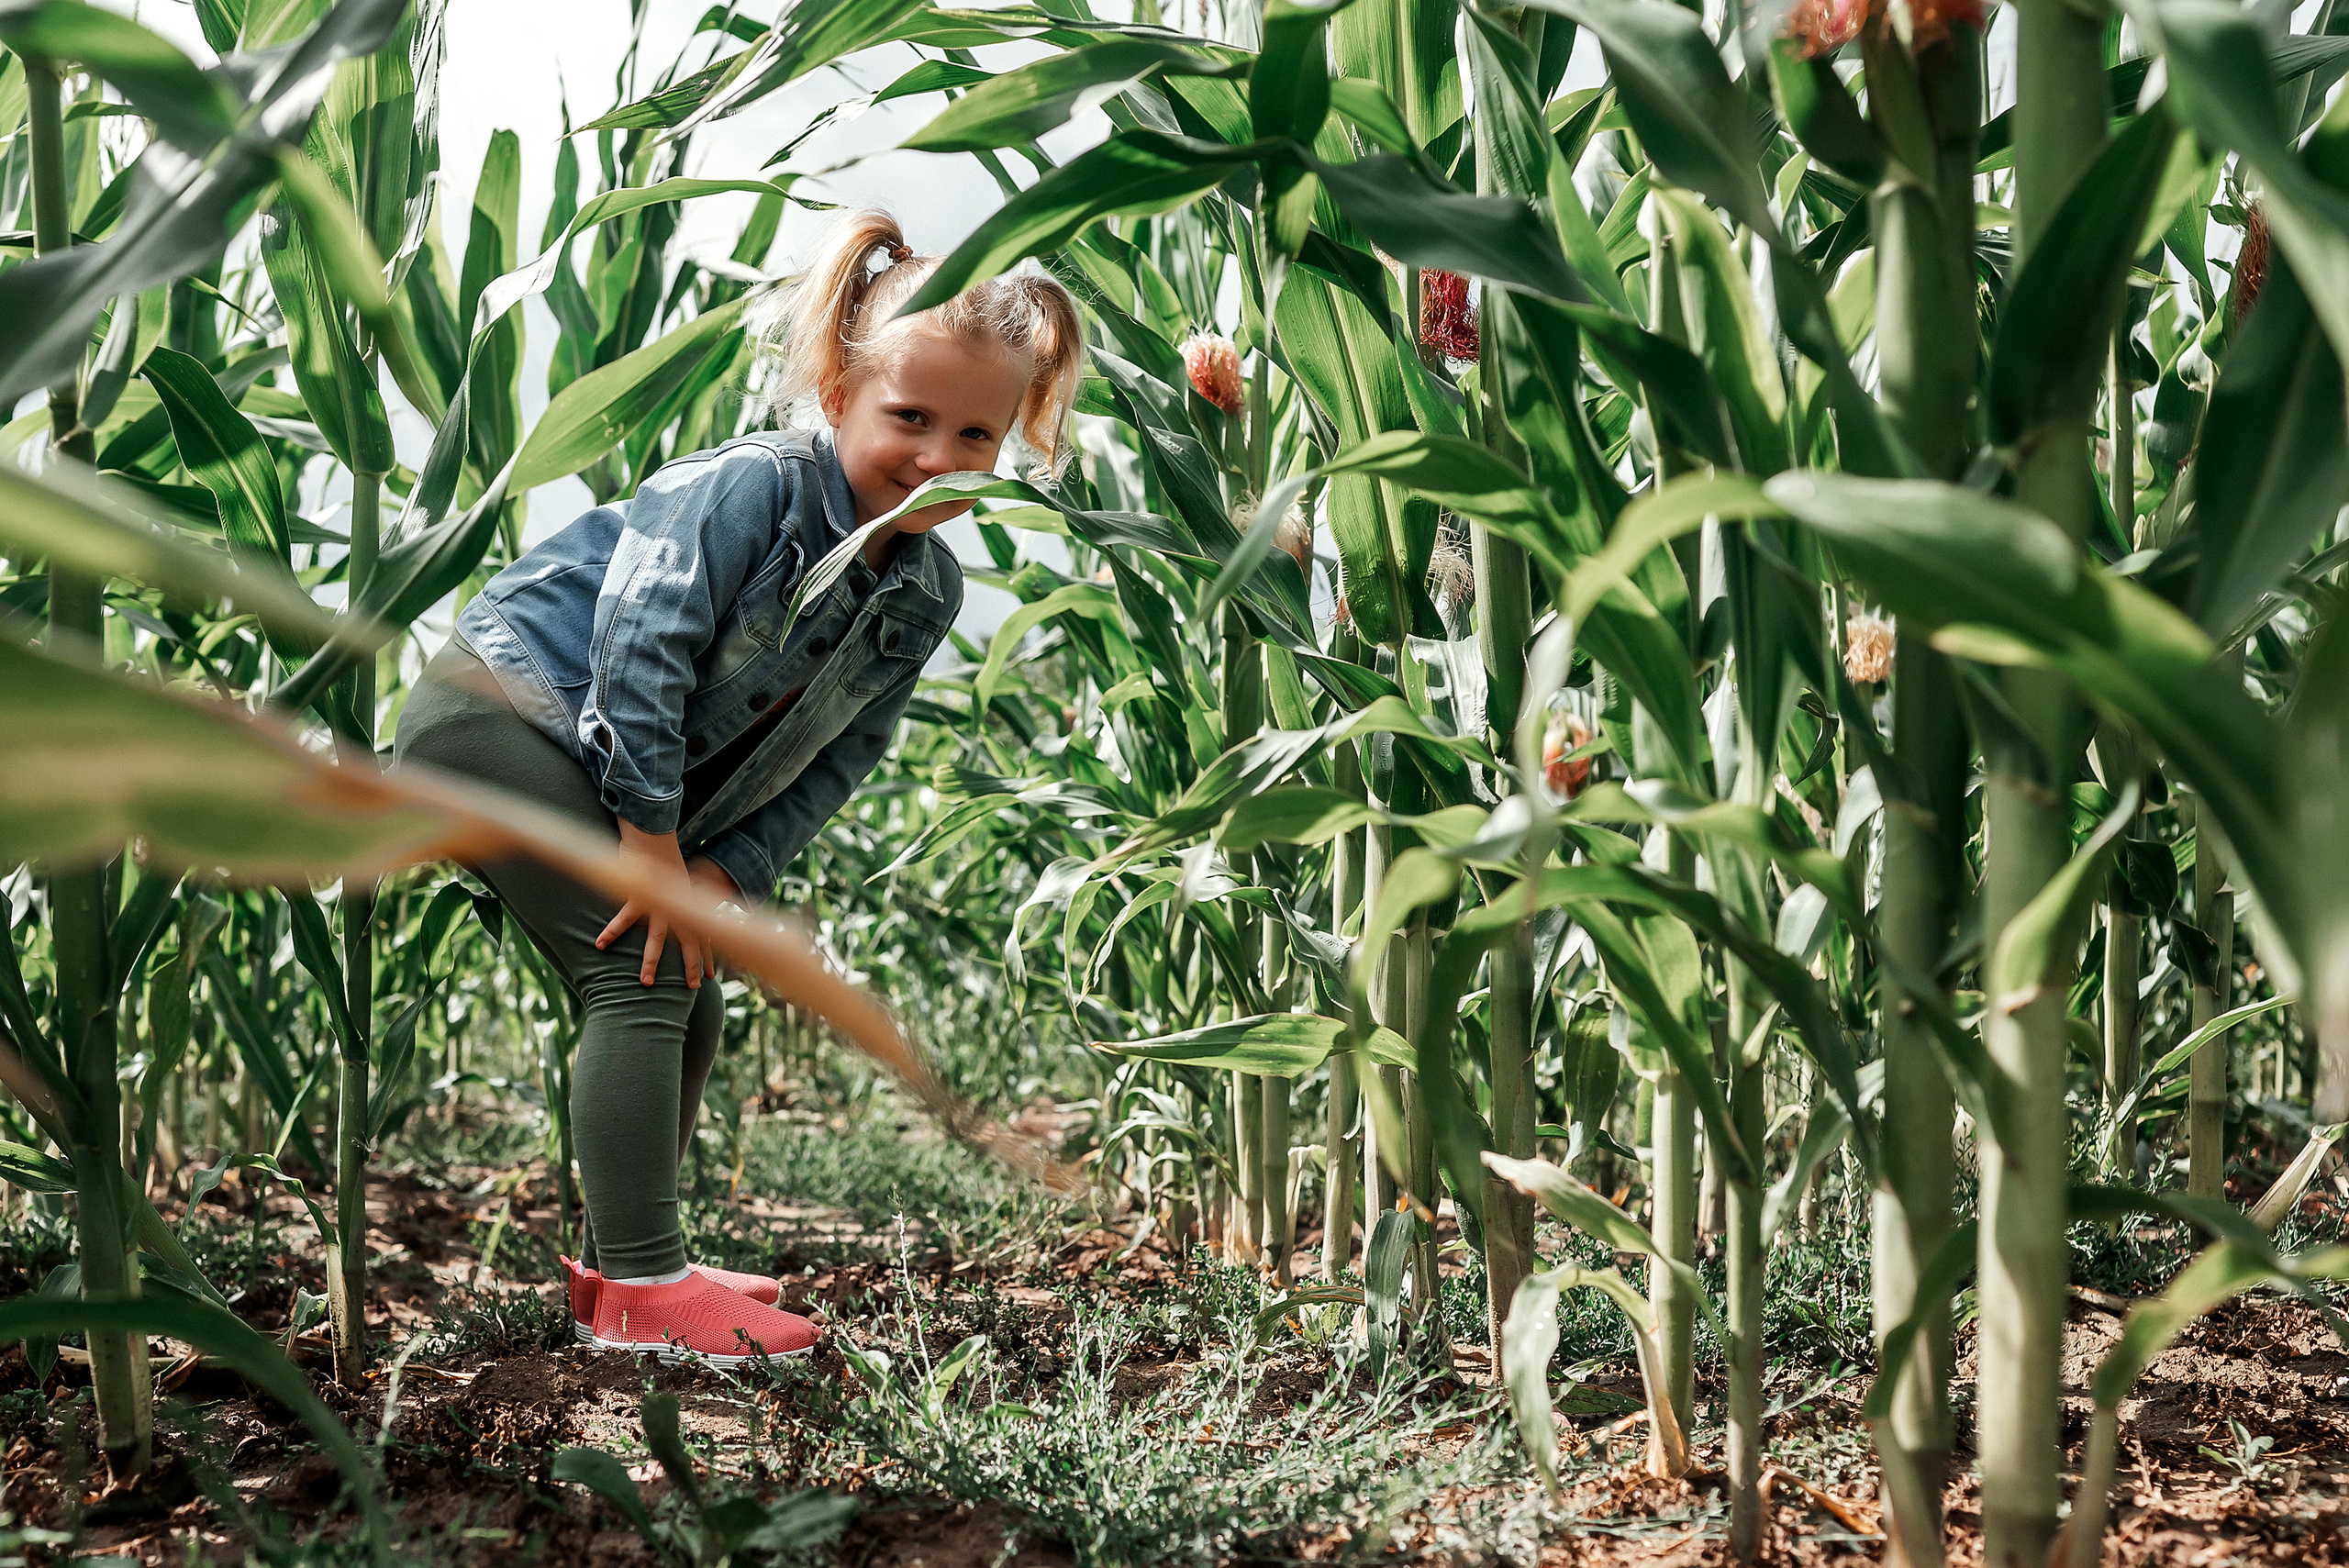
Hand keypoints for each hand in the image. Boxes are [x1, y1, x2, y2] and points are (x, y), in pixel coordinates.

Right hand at [596, 822, 740, 986]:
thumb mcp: (680, 880)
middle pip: (688, 942)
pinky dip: (612, 932)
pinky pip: (624, 919)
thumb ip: (682, 897)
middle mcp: (678, 906)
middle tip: (694, 988)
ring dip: (651, 961)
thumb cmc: (664, 858)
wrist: (655, 837)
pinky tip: (600, 945)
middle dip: (692, 965)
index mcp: (689, 904)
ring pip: (658, 939)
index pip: (703, 935)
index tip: (710, 975)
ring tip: (645, 983)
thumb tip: (685, 906)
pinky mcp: (639, 896)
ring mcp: (660, 903)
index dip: (707, 955)